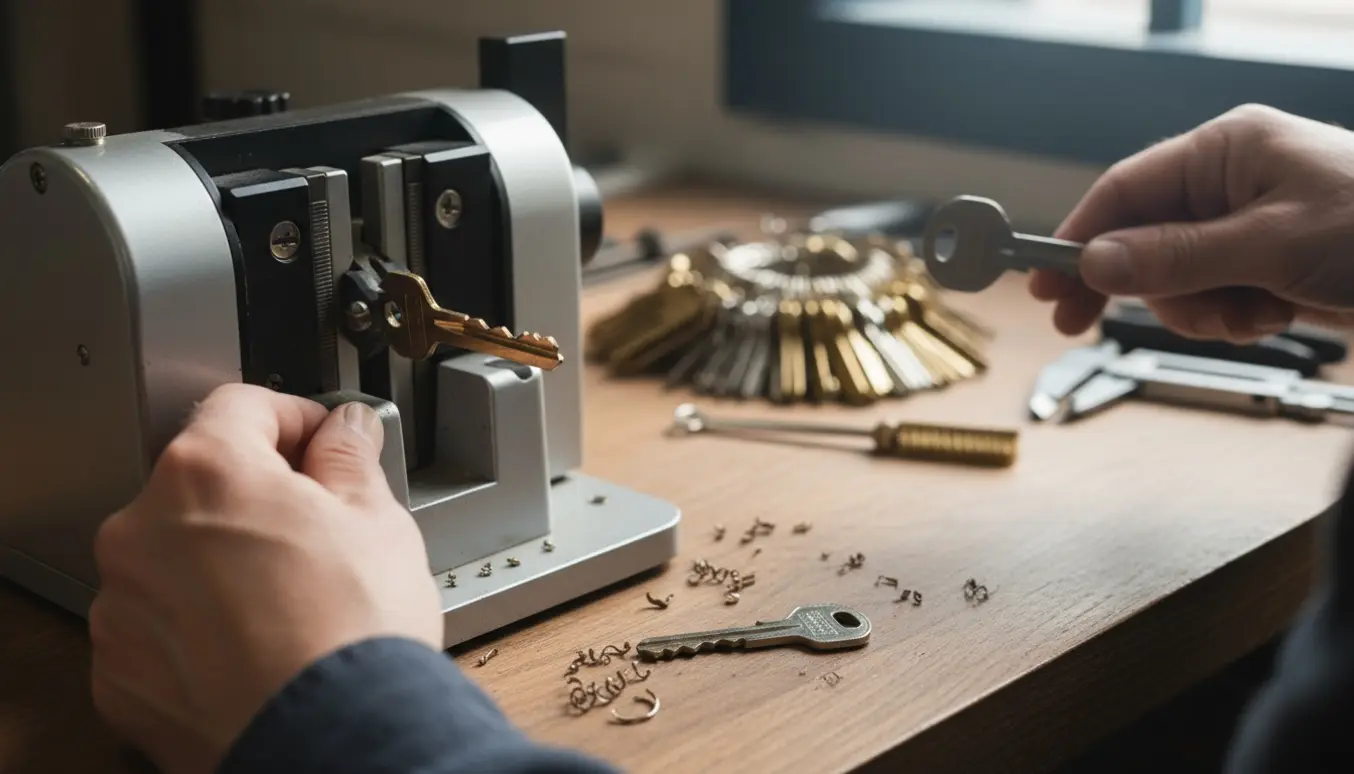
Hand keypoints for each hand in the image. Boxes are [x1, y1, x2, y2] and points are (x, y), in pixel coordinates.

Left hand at [89, 384, 441, 773]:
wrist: (332, 740)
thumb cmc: (353, 634)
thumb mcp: (377, 518)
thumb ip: (349, 456)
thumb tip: (344, 430)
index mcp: (206, 472)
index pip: (244, 406)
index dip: (296, 418)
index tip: (324, 440)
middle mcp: (141, 530)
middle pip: (203, 483)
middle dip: (258, 495)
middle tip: (319, 528)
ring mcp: (122, 606)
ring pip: (175, 557)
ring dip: (223, 562)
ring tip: (291, 599)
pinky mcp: (119, 672)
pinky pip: (159, 626)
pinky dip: (199, 628)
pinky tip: (257, 644)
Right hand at [1031, 103, 1353, 341]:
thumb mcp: (1269, 244)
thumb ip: (1175, 255)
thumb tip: (1097, 262)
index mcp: (1226, 150)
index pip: (1125, 190)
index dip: (1079, 237)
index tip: (1044, 282)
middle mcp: (1231, 182)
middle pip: (1141, 239)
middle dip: (1141, 284)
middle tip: (1081, 324)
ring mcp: (1249, 224)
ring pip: (1176, 277)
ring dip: (1200, 309)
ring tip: (1249, 315)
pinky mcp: (1268, 261)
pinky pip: (1215, 295)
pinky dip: (1233, 316)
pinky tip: (1272, 316)